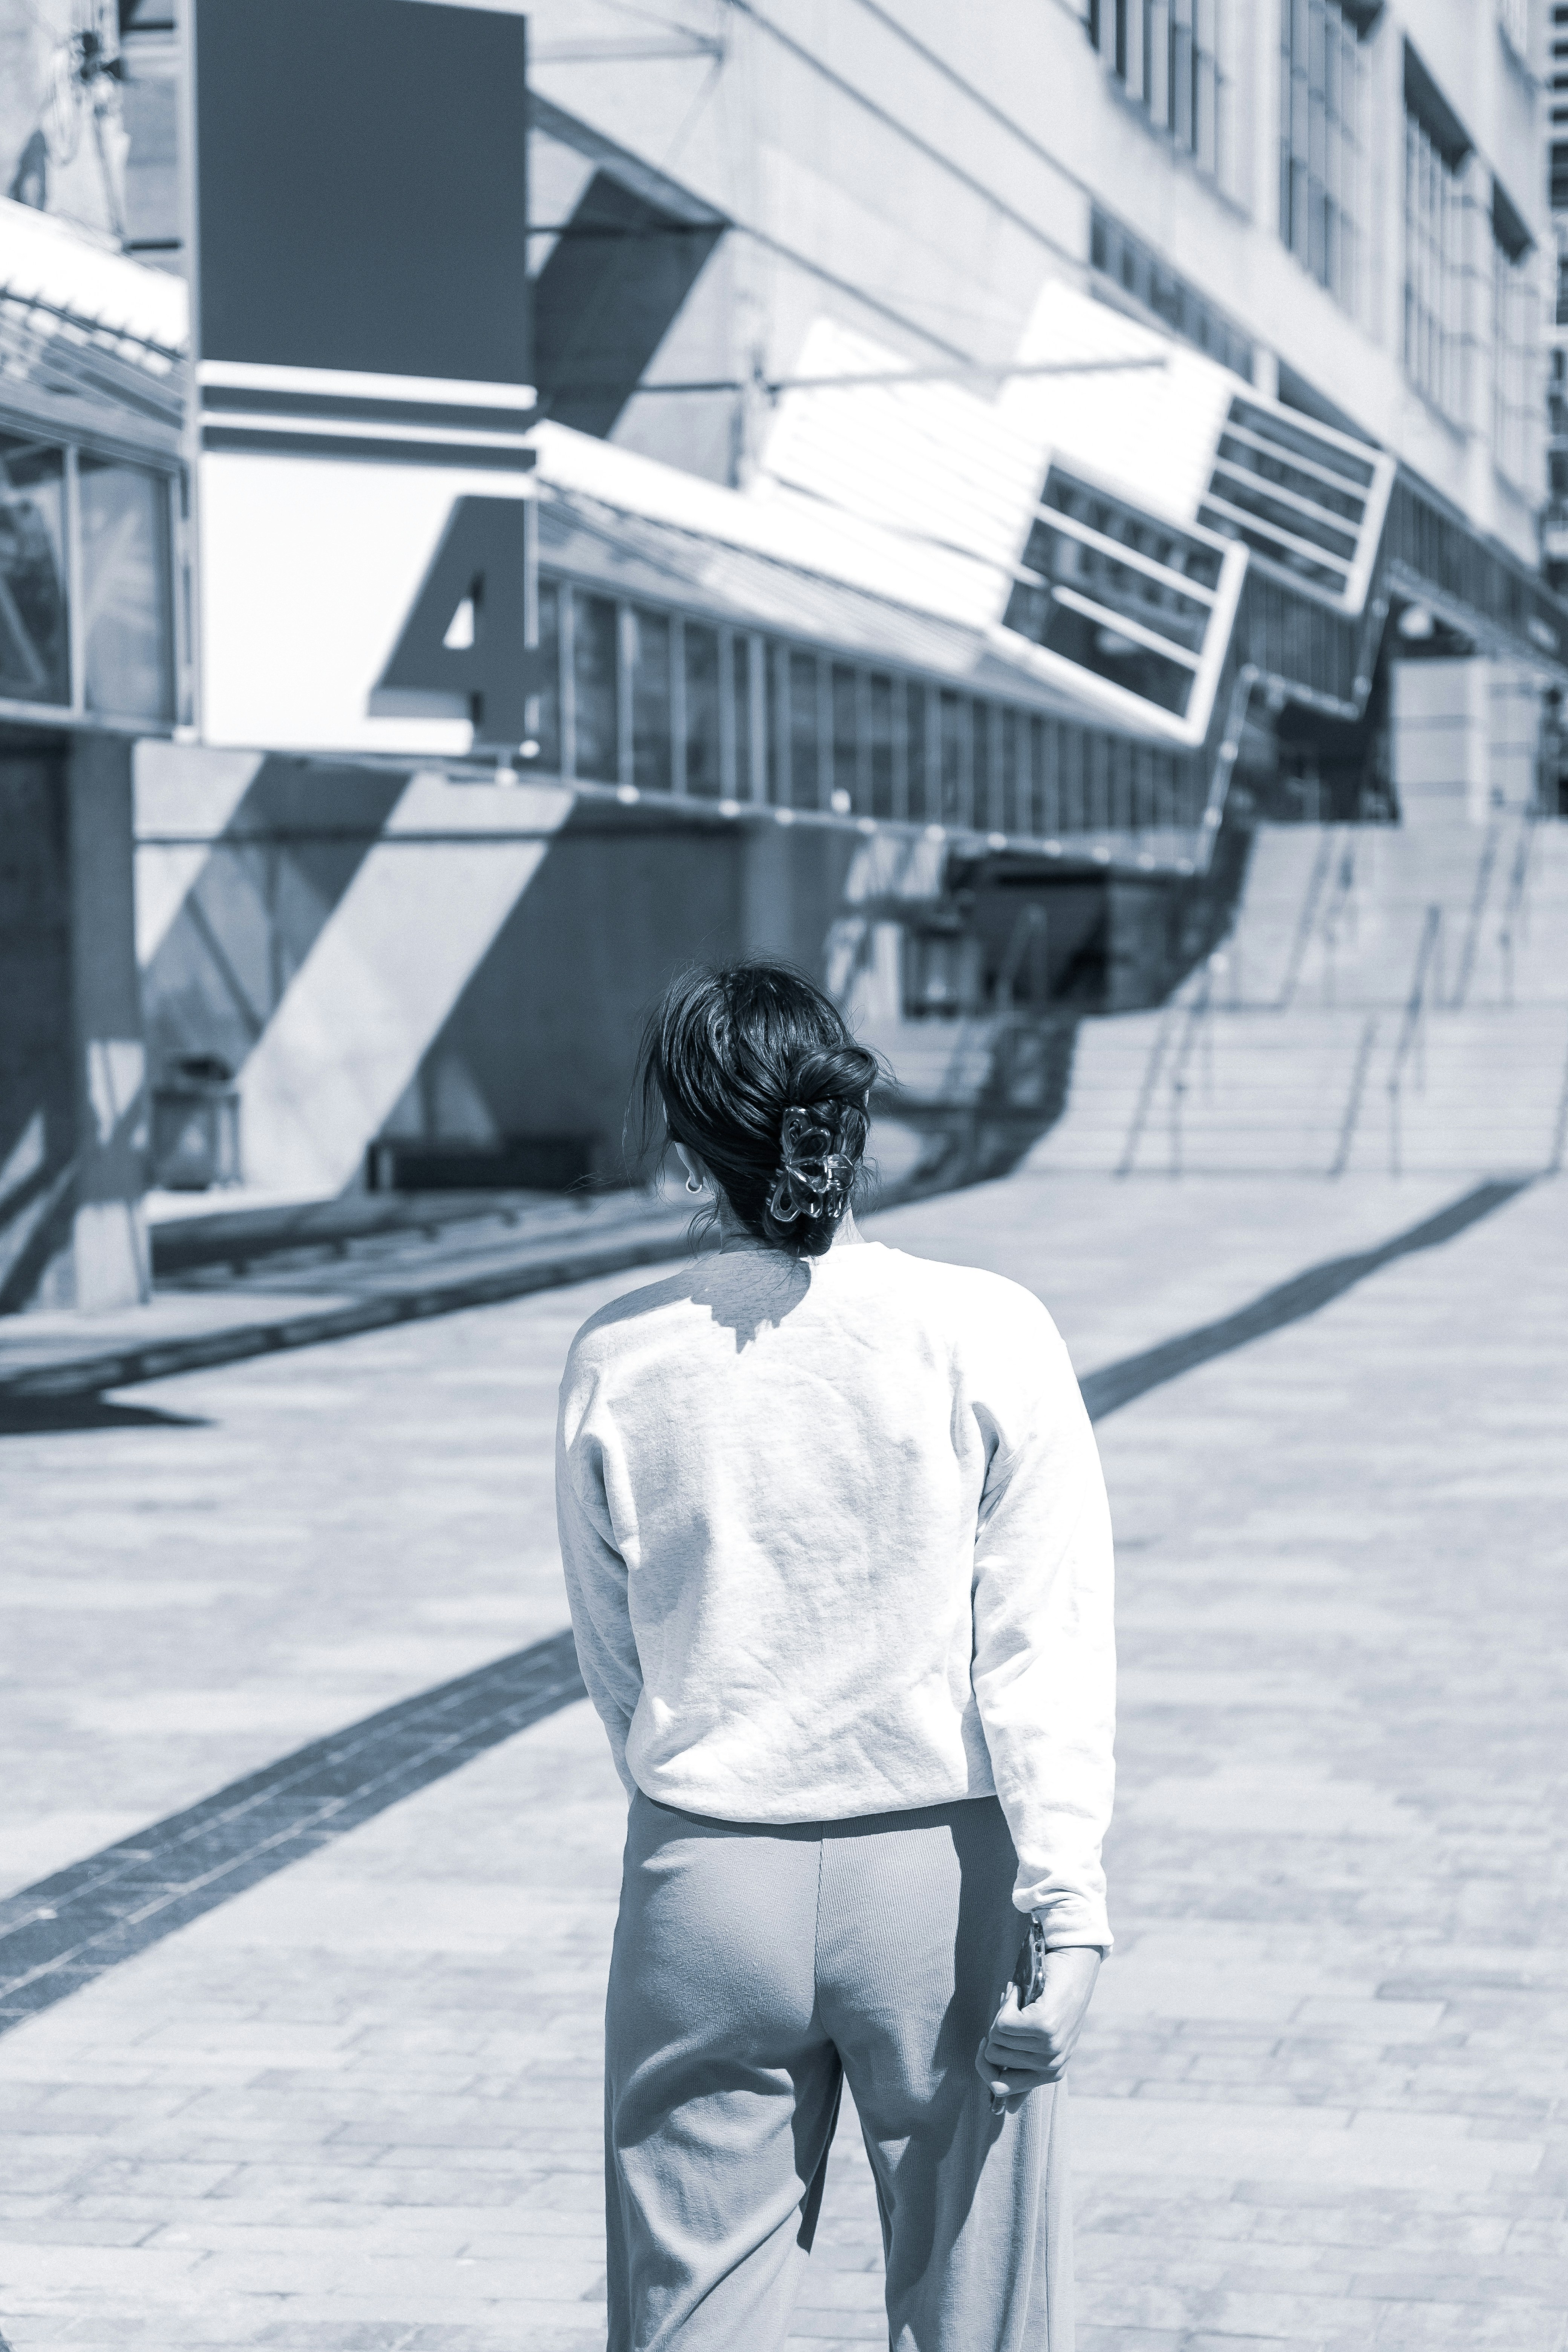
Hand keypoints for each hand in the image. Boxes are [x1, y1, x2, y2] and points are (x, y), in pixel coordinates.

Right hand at [975, 1944, 1100, 2114]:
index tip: (986, 2044)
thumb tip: (1004, 2110)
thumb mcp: (1040, 2042)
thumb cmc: (1054, 2000)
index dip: (985, 2067)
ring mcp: (1048, 2048)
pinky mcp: (1043, 2028)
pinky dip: (1006, 2001)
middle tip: (1013, 2013)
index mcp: (1050, 2074)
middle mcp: (1051, 2067)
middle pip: (993, 2058)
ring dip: (1003, 2012)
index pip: (1001, 2090)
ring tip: (1022, 2001)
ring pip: (996, 2038)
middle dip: (994, 2032)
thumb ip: (1023, 2071)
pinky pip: (1002, 2022)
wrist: (1075, 1963)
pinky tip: (1021, 1992)